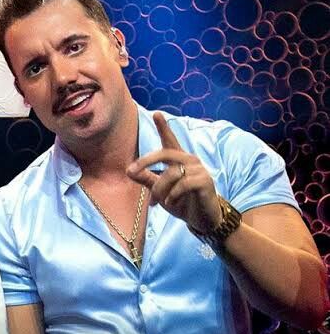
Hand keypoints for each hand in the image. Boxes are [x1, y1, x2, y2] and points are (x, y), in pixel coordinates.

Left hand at [126, 112, 220, 232]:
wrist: (202, 220)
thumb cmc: (182, 202)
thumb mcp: (160, 191)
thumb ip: (147, 180)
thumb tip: (128, 170)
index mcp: (179, 160)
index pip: (170, 141)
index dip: (164, 127)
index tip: (156, 114)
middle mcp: (190, 160)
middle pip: (164, 153)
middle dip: (145, 161)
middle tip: (131, 171)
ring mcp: (199, 169)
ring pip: (170, 173)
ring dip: (159, 190)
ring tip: (157, 202)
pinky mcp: (205, 181)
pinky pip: (182, 185)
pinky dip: (172, 195)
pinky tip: (171, 203)